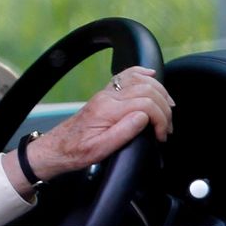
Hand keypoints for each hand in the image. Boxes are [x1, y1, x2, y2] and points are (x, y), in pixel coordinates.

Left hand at [2, 66, 173, 193]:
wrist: (58, 148)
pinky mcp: (106, 94)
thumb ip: (123, 132)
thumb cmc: (77, 152)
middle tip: (166, 128)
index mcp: (108, 110)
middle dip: (164, 108)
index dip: (160, 119)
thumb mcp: (100, 150)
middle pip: (147, 90)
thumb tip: (144, 117)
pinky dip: (142, 73)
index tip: (161, 135)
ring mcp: (107, 93)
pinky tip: (151, 76)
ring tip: (167, 110)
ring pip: (140, 80)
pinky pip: (126, 76)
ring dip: (160, 92)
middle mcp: (108, 97)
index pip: (146, 104)